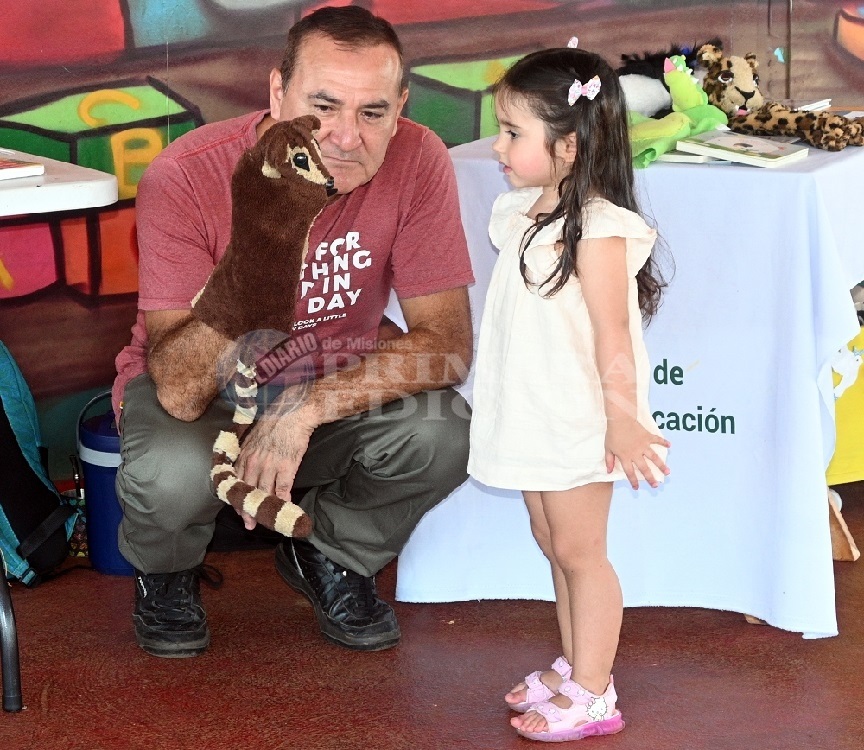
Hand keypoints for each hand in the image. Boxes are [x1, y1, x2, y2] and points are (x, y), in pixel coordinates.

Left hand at [235, 407, 317, 526]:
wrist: (293, 413)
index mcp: (245, 455)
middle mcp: (254, 462)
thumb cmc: (274, 422)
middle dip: (248, 510)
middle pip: (248, 492)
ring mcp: (270, 466)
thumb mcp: (253, 436)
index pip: (236, 483)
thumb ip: (248, 453)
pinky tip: (285, 508)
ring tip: (267, 520)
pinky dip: (283, 501)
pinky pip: (282, 490)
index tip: (238, 510)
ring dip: (265, 509)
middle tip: (249, 524)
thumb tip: (246, 465)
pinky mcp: (286, 467)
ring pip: (264, 494)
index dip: (237, 499)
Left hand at [605, 419, 669, 489]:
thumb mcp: (608, 448)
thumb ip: (609, 460)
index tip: (637, 488)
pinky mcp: (648, 437)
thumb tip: (609, 471)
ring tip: (668, 472)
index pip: (630, 472)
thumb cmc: (613, 434)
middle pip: (644, 468)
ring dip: (661, 465)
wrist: (620, 419)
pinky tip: (669, 445)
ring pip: (654, 458)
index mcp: (625, 457)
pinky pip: (657, 440)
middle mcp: (636, 453)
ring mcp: (643, 445)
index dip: (633, 481)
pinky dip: (663, 442)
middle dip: (650, 478)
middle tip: (656, 485)